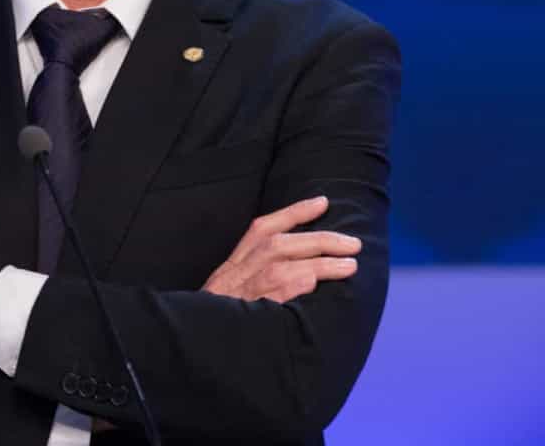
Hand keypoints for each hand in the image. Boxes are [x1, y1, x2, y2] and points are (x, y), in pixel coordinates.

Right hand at [201, 195, 360, 302]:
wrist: (191, 343)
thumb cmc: (216, 318)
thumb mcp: (228, 289)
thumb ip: (252, 274)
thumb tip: (298, 269)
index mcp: (234, 263)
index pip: (264, 227)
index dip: (294, 212)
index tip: (323, 202)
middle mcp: (238, 272)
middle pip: (281, 244)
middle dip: (320, 239)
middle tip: (353, 243)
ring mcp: (242, 293)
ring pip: (283, 266)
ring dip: (319, 263)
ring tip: (350, 265)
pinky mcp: (247, 314)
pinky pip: (274, 295)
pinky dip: (294, 285)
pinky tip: (315, 282)